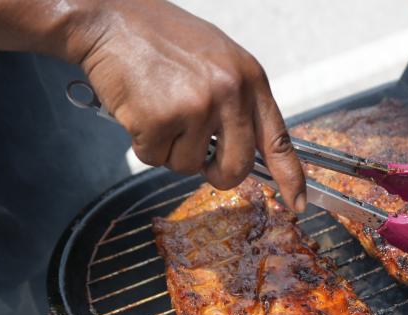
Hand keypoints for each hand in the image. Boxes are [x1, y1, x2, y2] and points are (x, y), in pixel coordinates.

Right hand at [67, 1, 306, 210]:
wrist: (111, 18)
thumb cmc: (160, 37)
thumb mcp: (217, 60)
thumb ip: (236, 101)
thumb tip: (244, 145)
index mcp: (249, 78)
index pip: (279, 139)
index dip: (290, 177)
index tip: (297, 203)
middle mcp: (229, 93)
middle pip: (237, 167)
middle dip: (218, 174)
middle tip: (202, 162)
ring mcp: (196, 107)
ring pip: (189, 165)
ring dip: (169, 149)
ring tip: (158, 108)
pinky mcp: (161, 120)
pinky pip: (155, 157)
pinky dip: (143, 142)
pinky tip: (139, 109)